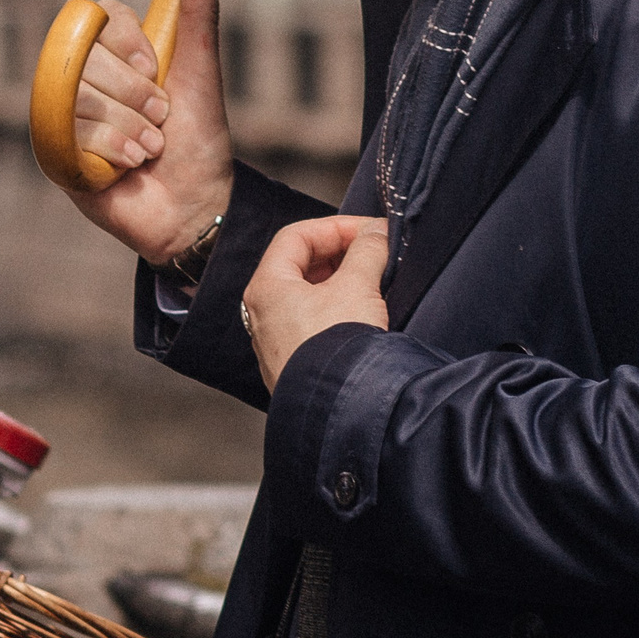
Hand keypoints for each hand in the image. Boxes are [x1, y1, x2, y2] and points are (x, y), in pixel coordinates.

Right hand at [67, 0, 235, 264]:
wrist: (192, 206)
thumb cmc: (199, 141)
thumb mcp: (201, 74)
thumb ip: (198, 15)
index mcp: (119, 54)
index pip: (99, 14)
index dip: (124, 39)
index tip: (156, 67)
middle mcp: (87, 78)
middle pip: (86, 54)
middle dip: (135, 93)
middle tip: (160, 119)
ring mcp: (67, 112)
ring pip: (79, 94)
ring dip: (127, 125)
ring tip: (149, 148)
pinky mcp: (55, 149)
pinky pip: (67, 130)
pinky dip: (108, 148)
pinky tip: (126, 166)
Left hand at [242, 216, 389, 391]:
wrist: (340, 410)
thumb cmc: (337, 349)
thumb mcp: (358, 287)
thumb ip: (367, 250)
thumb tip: (375, 234)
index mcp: (267, 287)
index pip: (297, 236)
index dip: (336, 227)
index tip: (368, 230)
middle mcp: (263, 313)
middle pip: (299, 264)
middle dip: (340, 253)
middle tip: (373, 251)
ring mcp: (276, 342)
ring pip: (307, 294)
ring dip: (341, 280)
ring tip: (372, 281)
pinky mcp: (294, 363)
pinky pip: (311, 322)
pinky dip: (336, 307)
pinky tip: (361, 313)